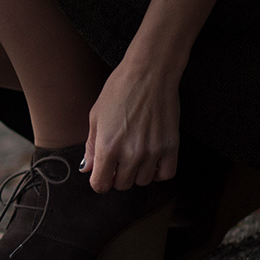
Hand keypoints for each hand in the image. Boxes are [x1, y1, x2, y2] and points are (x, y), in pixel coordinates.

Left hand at [82, 60, 179, 192]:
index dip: (99, 181)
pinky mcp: (171, 146)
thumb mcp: (96, 116)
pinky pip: (165, 174)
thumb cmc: (119, 90)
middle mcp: (131, 154)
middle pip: (122, 185)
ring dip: (136, 173)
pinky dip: (158, 172)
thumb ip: (91, 146)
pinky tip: (152, 160)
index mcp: (107, 147)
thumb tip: (87, 168)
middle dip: (117, 176)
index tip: (102, 174)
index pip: (100, 185)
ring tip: (135, 155)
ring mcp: (153, 152)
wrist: (149, 74)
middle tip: (118, 160)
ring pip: (143, 182)